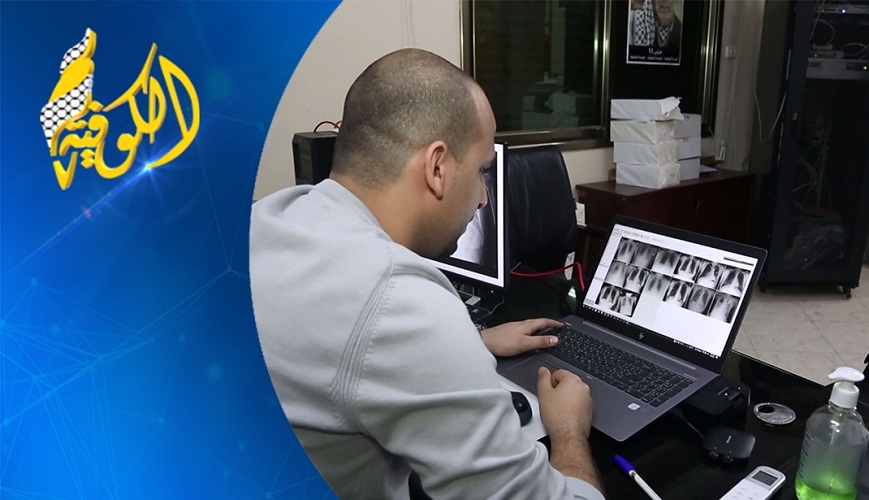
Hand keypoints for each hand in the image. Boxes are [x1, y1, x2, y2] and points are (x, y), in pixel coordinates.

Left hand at [480, 318, 561, 356]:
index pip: (544, 321)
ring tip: (546, 332)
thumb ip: (540, 341)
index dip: (554, 323)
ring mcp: (514, 327)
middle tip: (557, 328)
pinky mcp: (509, 332)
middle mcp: (521, 324)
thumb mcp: (525, 344)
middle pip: (538, 322)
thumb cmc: (502, 342)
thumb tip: (554, 339)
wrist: (484, 342)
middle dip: (548, 324)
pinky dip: (531, 332)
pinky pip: (524, 330)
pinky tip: (529, 338)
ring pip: (531, 326)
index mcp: (527, 325)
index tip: (562, 325)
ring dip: (540, 328)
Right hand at [537, 366, 602, 491]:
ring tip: (557, 410)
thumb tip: (543, 370)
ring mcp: (588, 399)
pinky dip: (571, 407)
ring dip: (564, 399)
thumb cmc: (558, 417)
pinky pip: (577, 404)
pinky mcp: (589, 410)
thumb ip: (542, 378)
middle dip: (558, 390)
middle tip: (550, 401)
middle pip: (566, 383)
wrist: (568, 435)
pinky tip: (563, 415)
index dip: (550, 382)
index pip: (558, 373)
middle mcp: (583, 388)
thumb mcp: (543, 393)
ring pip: (572, 394)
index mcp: (573, 380)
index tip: (547, 391)